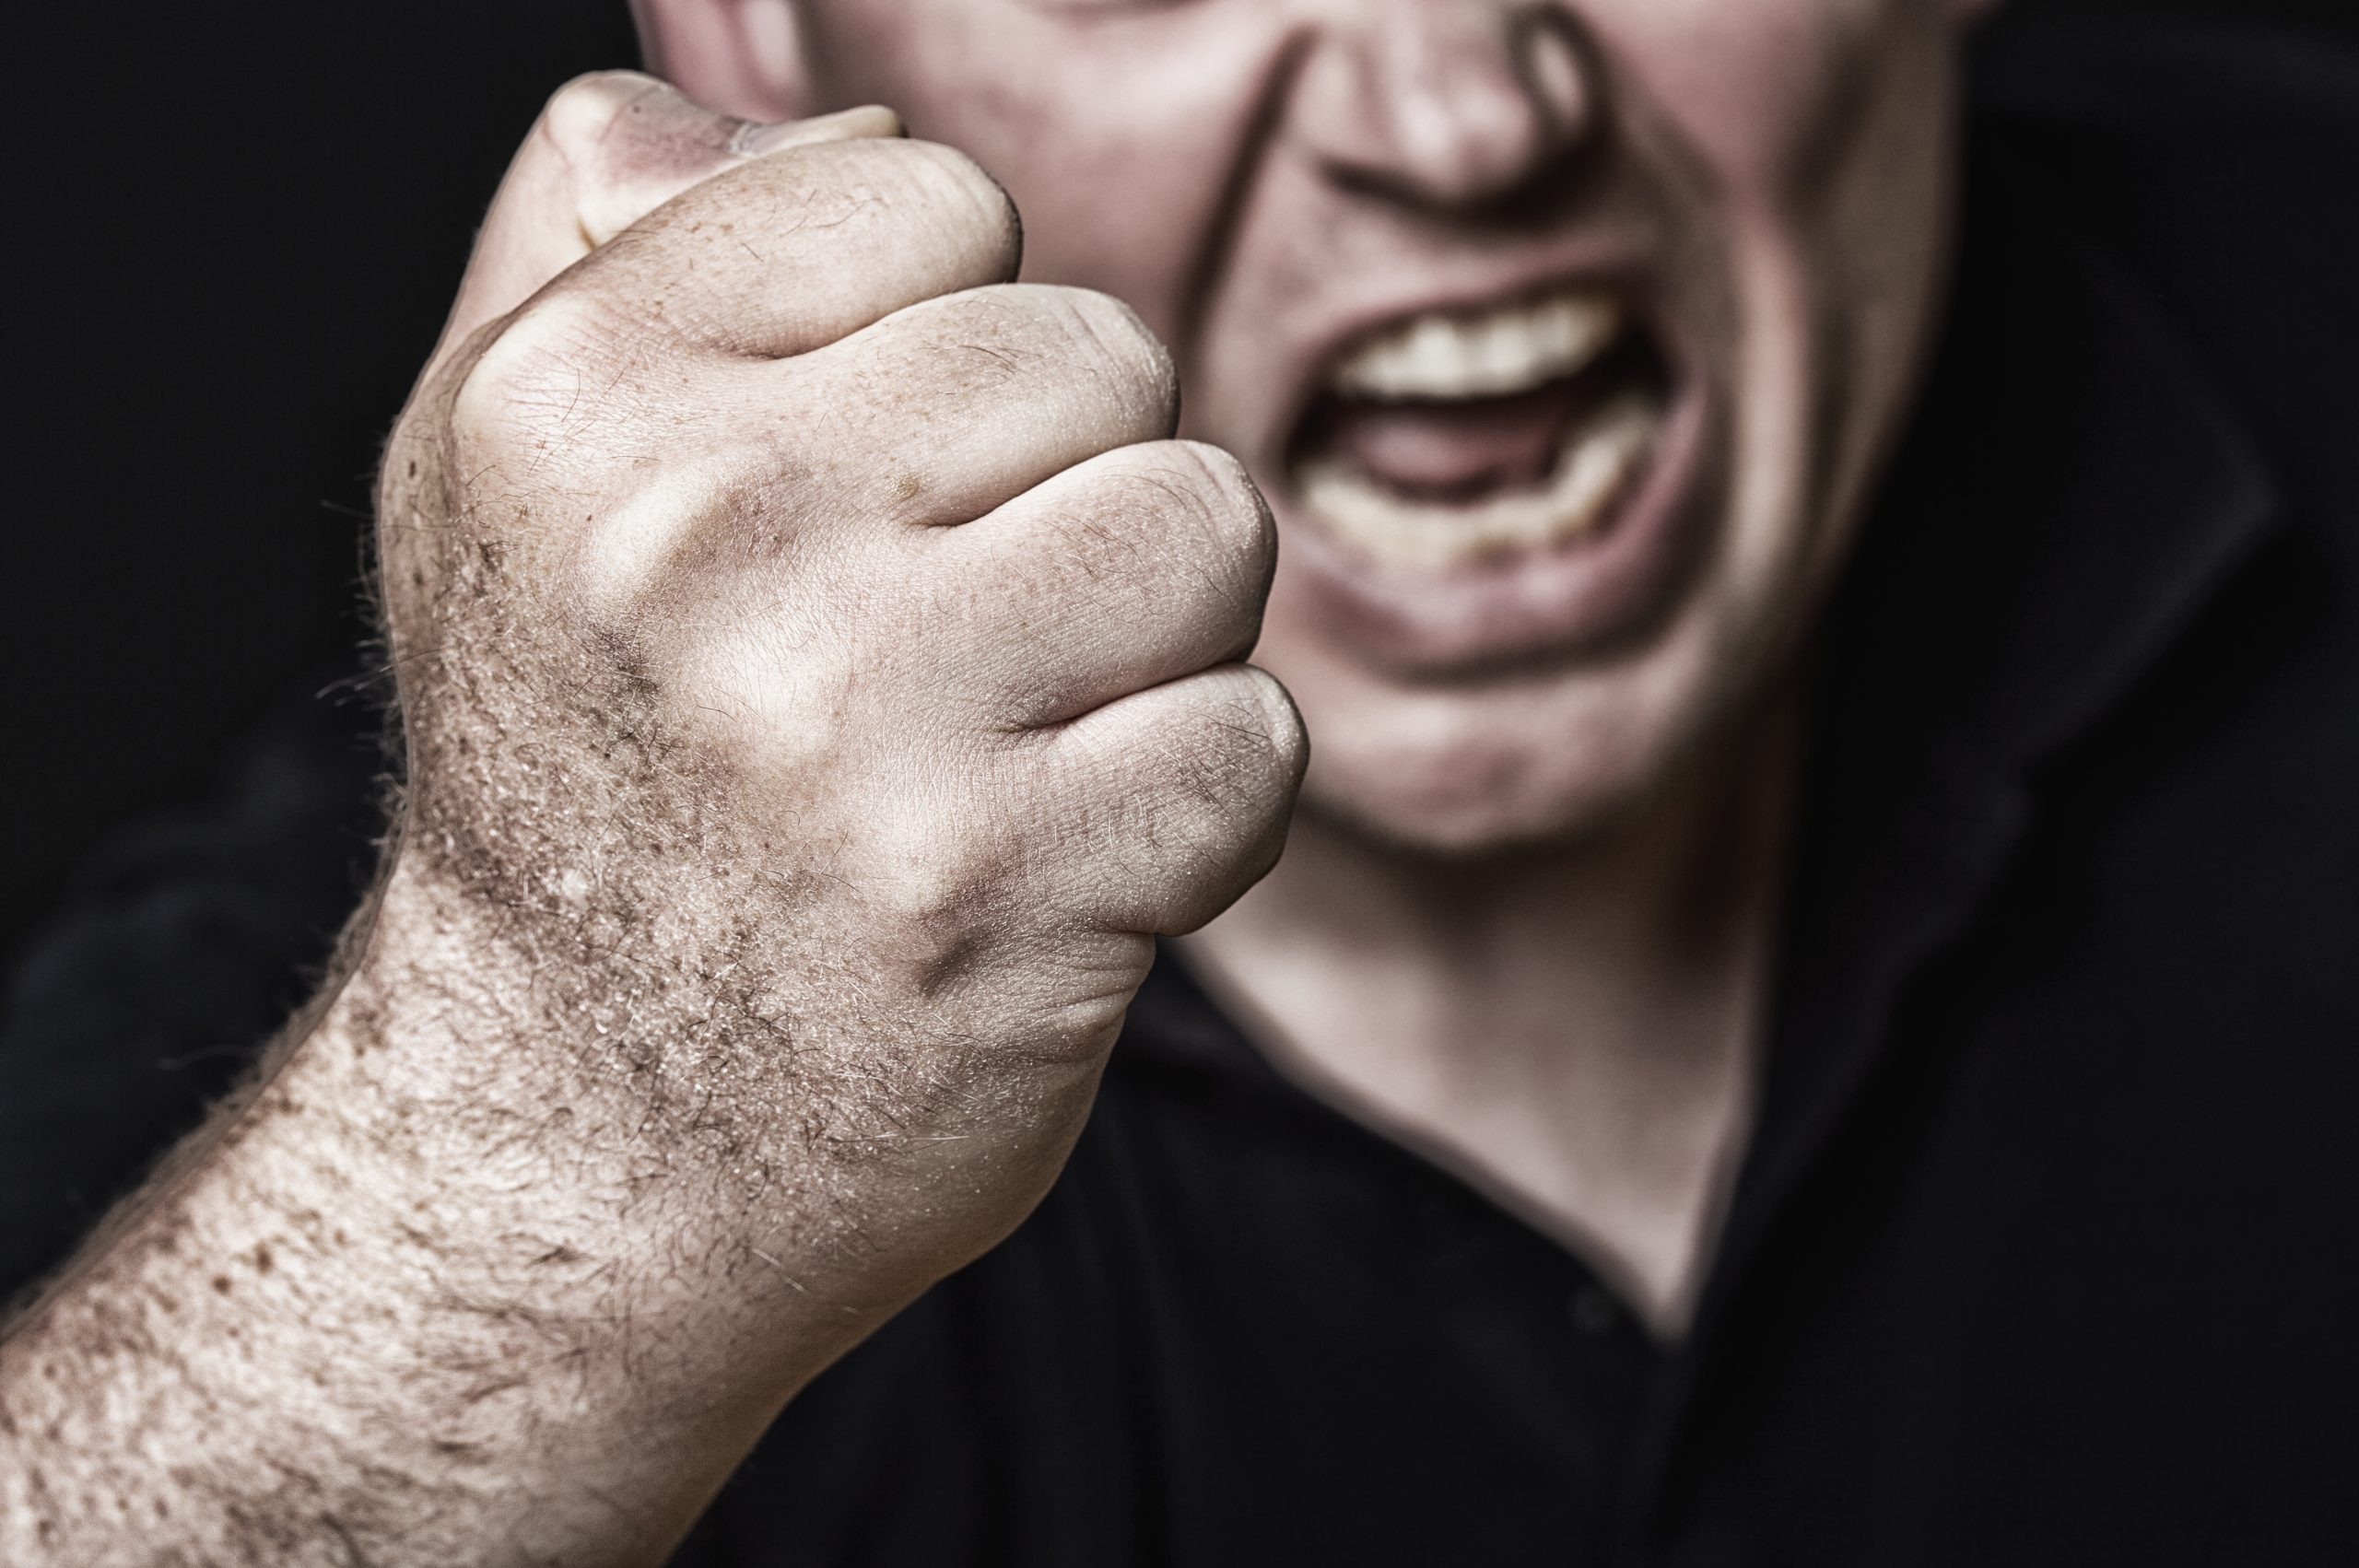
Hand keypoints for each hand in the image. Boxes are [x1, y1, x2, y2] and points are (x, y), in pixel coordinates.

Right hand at [0, 75, 1302, 1567]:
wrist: (571, 1140)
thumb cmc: (570, 787)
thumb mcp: (489, 481)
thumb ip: (599, 244)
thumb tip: (803, 107)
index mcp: (583, 396)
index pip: (932, 191)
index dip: (948, 338)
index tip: (882, 481)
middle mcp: (708, 540)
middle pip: (1098, 353)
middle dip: (1064, 490)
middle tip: (953, 639)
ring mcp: (861, 731)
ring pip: (1202, 524)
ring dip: (1152, 641)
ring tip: (1019, 739)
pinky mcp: (1010, 903)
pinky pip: (1251, 741)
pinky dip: (1194, 809)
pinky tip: (1065, 864)